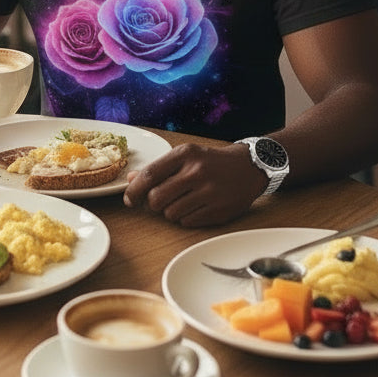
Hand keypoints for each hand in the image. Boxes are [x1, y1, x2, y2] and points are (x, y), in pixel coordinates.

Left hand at [122, 142, 266, 226]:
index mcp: (186, 154)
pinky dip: (186, 218)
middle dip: (152, 204)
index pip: (150, 175)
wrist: (248, 167)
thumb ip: (158, 168)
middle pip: (156, 199)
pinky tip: (196, 207)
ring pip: (170, 214)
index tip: (129, 200)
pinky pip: (187, 222)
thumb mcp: (186, 156)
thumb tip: (131, 180)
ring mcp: (209, 192)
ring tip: (183, 201)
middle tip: (158, 201)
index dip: (134, 191)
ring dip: (170, 212)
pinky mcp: (218, 210)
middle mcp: (197, 172)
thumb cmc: (211, 162)